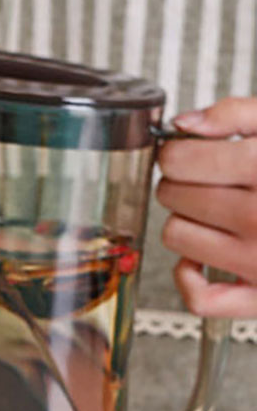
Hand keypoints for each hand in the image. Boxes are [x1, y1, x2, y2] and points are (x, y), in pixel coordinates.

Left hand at [157, 100, 256, 318]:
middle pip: (173, 195)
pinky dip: (190, 274)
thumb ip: (237, 113)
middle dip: (182, 181)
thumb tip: (186, 125)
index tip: (184, 152)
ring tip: (215, 210)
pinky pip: (198, 297)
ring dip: (186, 220)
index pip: (178, 161)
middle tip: (205, 178)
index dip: (176, 152)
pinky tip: (206, 253)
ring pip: (176, 236)